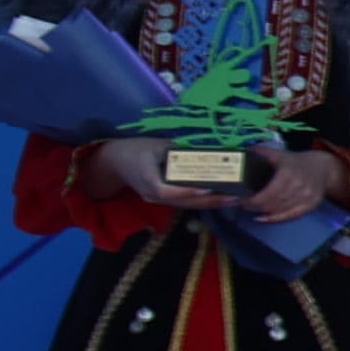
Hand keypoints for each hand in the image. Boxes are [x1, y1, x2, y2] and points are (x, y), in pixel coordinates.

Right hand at [88, 135, 223, 210]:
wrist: (115, 161)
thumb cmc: (136, 149)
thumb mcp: (155, 145)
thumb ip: (178, 149)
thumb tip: (206, 149)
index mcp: (146, 179)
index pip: (166, 191)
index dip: (187, 192)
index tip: (207, 188)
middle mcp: (152, 195)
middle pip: (182, 202)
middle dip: (209, 201)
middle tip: (234, 196)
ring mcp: (156, 200)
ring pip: (185, 205)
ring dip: (209, 203)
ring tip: (233, 198)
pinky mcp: (162, 200)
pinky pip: (183, 202)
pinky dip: (201, 200)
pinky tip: (219, 197)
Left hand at [245, 147, 344, 222]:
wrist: (323, 168)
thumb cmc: (297, 162)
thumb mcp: (279, 154)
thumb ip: (261, 153)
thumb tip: (245, 153)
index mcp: (288, 173)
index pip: (268, 193)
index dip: (253, 199)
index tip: (242, 199)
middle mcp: (299, 186)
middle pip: (272, 203)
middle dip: (255, 206)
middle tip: (244, 204)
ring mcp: (306, 197)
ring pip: (279, 210)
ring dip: (263, 212)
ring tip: (252, 209)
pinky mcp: (311, 205)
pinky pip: (291, 215)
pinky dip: (275, 219)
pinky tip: (263, 218)